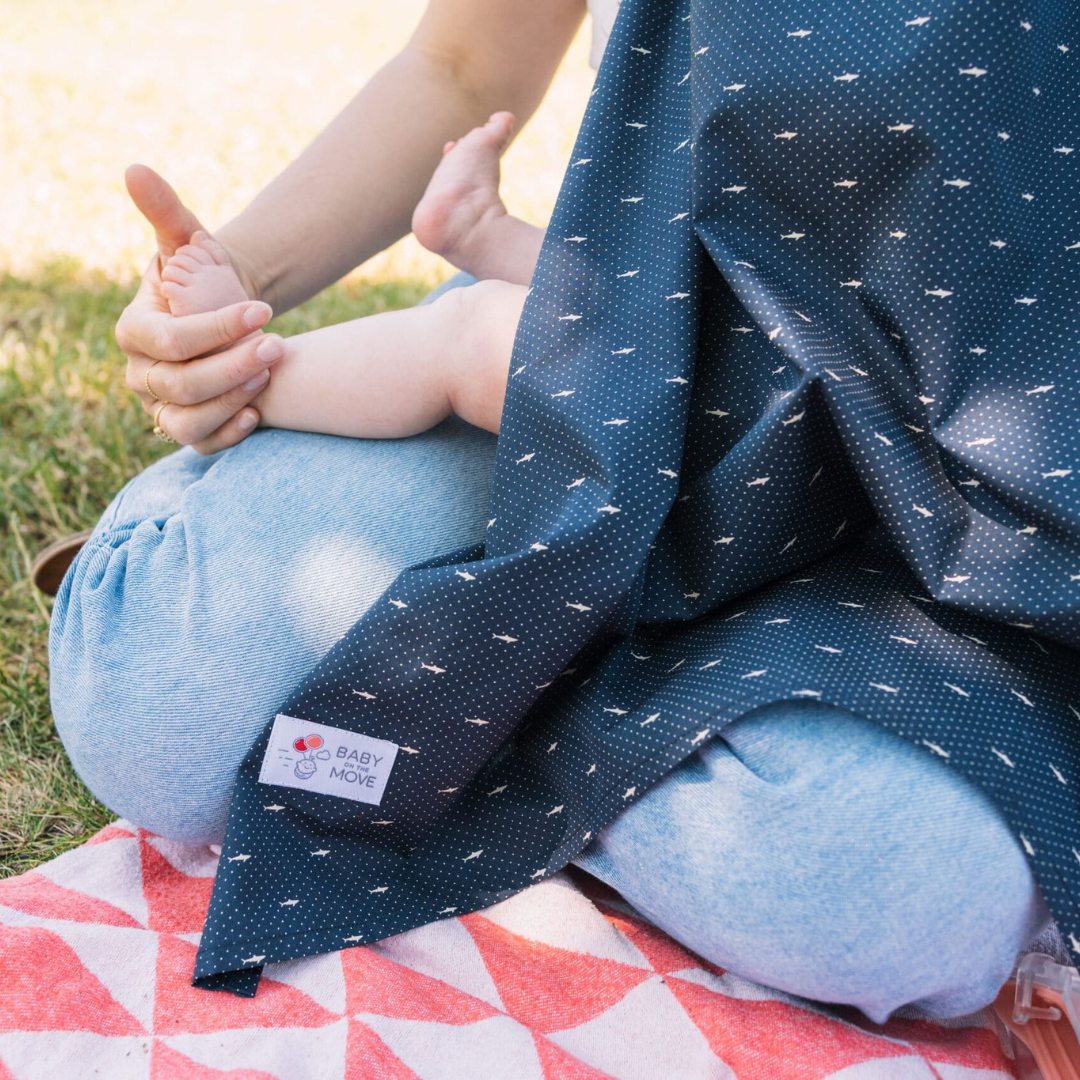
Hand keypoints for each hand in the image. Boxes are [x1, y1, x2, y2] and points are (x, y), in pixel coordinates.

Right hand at [118, 165, 277, 453]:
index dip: (216, 329)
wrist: (223, 312)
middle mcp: (140, 375)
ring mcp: (161, 407)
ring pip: (188, 422)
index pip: (170, 340)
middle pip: (182, 384)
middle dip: (232, 366)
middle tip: (278, 344)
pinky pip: (203, 444)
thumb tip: (136, 169)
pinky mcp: (187, 429)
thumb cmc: (204, 277)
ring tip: (268, 373)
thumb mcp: (188, 242)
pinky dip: (230, 432)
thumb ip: (166, 212)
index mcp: (133, 331)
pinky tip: (259, 412)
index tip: (263, 310)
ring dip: (232, 400)